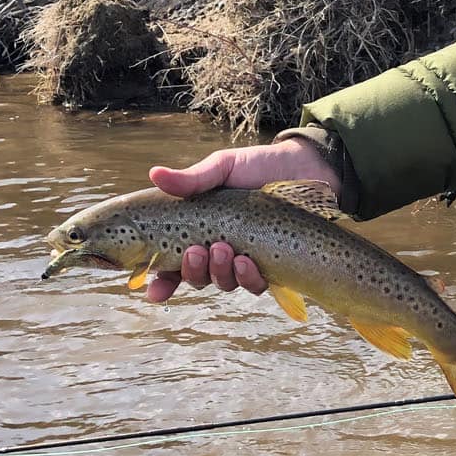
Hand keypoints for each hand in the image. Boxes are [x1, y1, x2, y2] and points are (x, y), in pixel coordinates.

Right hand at [143, 138, 340, 302]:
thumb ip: (192, 179)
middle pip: (196, 277)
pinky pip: (254, 284)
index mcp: (198, 230)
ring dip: (218, 272)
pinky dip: (247, 277)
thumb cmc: (259, 166)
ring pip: (223, 282)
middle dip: (191, 271)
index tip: (151, 289)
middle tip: (196, 251)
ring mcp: (244, 259)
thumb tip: (154, 174)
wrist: (304, 166)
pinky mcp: (271, 265)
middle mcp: (218, 249)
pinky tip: (246, 260)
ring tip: (224, 249)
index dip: (160, 282)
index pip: (171, 263)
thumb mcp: (223, 167)